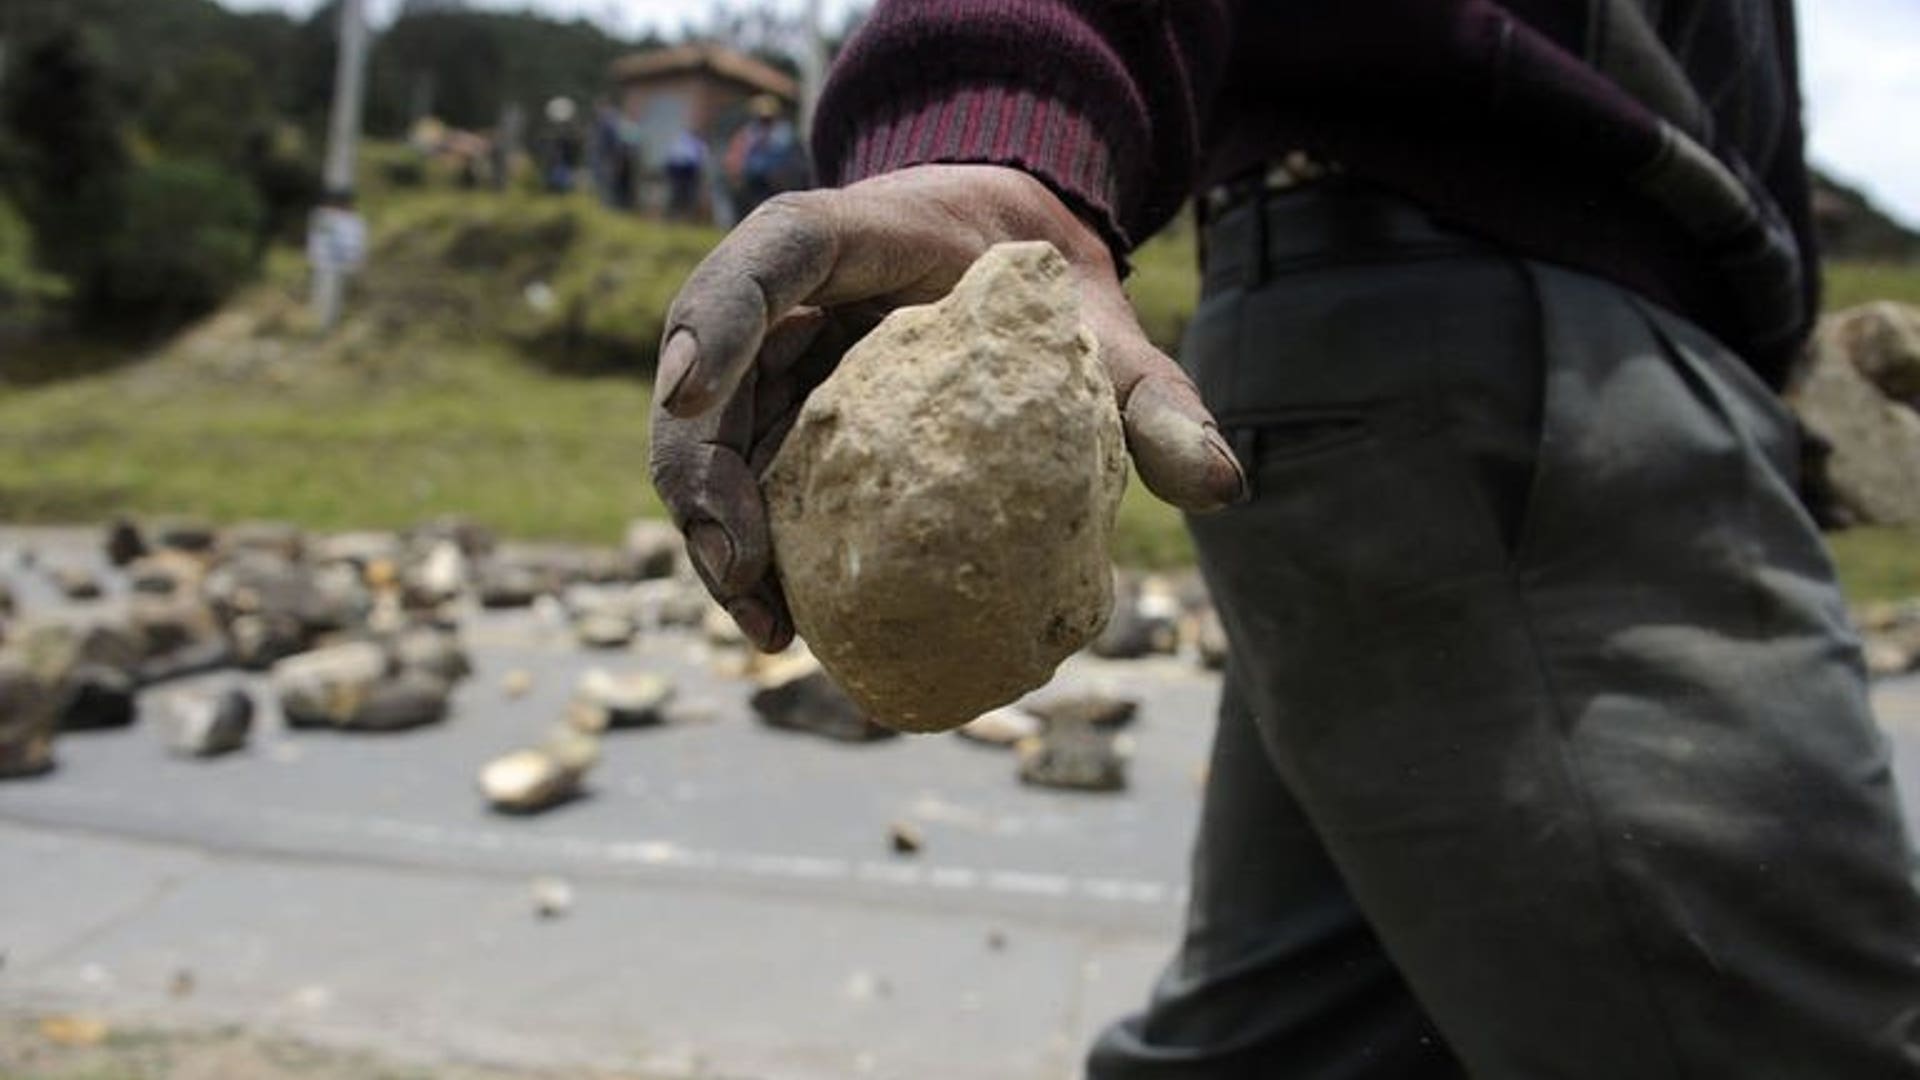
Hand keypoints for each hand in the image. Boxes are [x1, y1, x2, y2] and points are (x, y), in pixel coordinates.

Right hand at [649, 164, 1246, 650]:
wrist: (1013, 272)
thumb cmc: (1052, 296)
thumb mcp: (1108, 339)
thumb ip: (1157, 400)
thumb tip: (1227, 488)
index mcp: (855, 238)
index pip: (767, 255)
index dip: (716, 317)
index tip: (687, 391)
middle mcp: (791, 299)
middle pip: (703, 368)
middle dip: (698, 472)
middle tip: (743, 571)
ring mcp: (773, 362)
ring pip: (705, 438)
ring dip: (712, 534)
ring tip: (768, 626)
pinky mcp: (779, 419)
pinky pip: (744, 480)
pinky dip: (750, 551)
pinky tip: (788, 624)